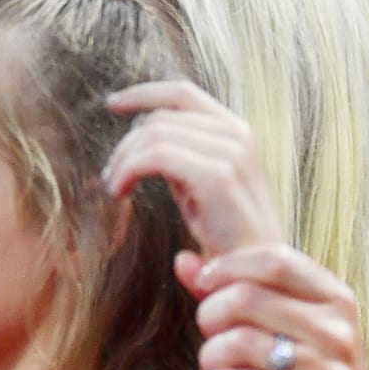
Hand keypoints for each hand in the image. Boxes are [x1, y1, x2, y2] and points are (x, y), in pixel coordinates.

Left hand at [104, 80, 286, 256]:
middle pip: (161, 117)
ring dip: (124, 160)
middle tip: (110, 176)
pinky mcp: (218, 177)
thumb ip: (181, 159)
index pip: (182, 93)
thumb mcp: (200, 189)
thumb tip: (143, 139)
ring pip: (154, 134)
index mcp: (235, 131)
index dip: (144, 94)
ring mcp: (231, 153)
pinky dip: (129, 170)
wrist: (257, 276)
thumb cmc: (227, 240)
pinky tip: (121, 193)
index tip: (113, 104)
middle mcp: (236, 134)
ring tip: (116, 188)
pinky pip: (156, 156)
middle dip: (127, 143)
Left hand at [175, 245, 368, 369]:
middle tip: (207, 333)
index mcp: (336, 301)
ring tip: (212, 366)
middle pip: (248, 298)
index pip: (276, 261)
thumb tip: (183, 260)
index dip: (229, 267)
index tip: (204, 282)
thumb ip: (234, 291)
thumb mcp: (287, 328)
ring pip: (242, 343)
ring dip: (211, 356)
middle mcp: (339, 334)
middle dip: (211, 314)